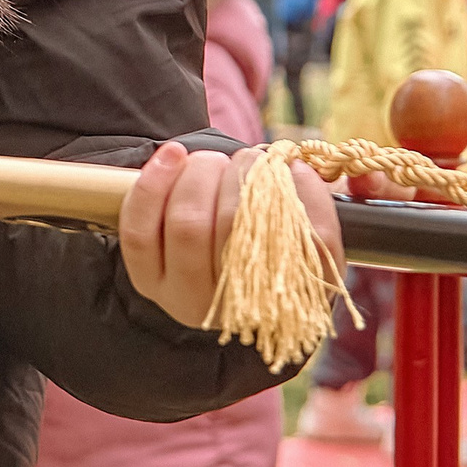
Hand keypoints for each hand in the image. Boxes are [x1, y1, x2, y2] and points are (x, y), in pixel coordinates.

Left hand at [119, 143, 342, 329]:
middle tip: (251, 158)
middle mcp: (237, 311)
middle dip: (244, 176)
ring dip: (202, 175)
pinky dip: (155, 183)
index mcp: (294, 302)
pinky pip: (141, 227)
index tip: (294, 166)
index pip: (306, 250)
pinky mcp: (145, 278)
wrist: (214, 283)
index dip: (301, 199)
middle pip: (237, 230)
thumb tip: (325, 170)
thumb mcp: (309, 242)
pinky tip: (175, 155)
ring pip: (188, 224)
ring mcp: (184, 298)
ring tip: (215, 161)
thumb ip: (325, 208)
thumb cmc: (268, 252)